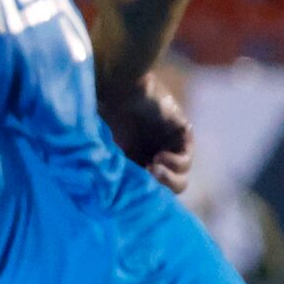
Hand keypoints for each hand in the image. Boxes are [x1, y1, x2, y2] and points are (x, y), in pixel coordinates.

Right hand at [100, 77, 193, 194]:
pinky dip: (175, 163)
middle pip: (167, 188)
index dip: (139, 197)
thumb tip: (97, 197)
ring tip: (153, 167)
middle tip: (145, 180)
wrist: (117, 86)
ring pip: (181, 176)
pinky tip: (159, 157)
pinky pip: (186, 158)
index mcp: (134, 162)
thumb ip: (103, 173)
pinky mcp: (181, 133)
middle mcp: (152, 155)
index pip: (146, 190)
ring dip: (168, 178)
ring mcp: (169, 145)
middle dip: (159, 190)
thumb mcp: (99, 150)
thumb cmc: (100, 114)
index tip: (127, 194)